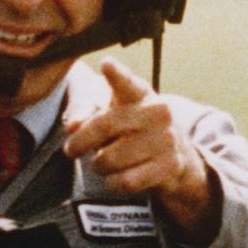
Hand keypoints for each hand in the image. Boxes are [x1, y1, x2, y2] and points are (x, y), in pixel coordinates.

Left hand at [63, 57, 220, 246]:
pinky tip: (115, 178)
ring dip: (99, 165)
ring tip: (103, 162)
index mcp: (141, 93)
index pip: (126, 83)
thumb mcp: (113, 113)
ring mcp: (167, 139)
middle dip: (80, 142)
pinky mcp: (170, 166)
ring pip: (111, 158)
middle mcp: (157, 112)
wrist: (176, 156)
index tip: (106, 64)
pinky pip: (126, 181)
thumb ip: (86, 113)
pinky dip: (114, 183)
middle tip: (71, 149)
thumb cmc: (134, 128)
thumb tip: (71, 125)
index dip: (116, 75)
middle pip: (104, 126)